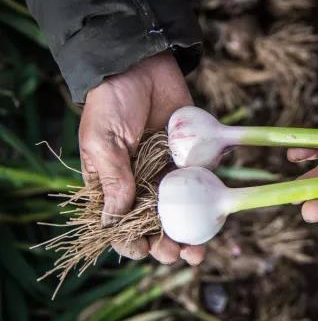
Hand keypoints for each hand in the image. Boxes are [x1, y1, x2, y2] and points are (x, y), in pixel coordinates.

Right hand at [79, 52, 204, 264]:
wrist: (142, 67)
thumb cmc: (112, 102)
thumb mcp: (103, 140)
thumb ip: (113, 177)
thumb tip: (116, 218)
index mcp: (112, 184)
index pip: (118, 223)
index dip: (129, 241)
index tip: (142, 249)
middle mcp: (140, 184)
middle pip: (152, 225)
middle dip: (162, 245)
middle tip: (172, 253)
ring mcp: (166, 173)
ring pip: (178, 214)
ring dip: (186, 236)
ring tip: (195, 253)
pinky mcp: (190, 159)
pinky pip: (199, 187)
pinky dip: (205, 206)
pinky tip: (212, 219)